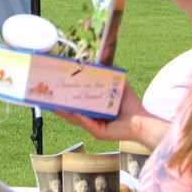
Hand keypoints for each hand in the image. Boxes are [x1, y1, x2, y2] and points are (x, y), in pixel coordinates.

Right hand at [53, 80, 167, 150]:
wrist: (142, 119)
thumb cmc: (130, 104)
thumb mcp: (118, 84)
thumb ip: (111, 72)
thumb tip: (105, 58)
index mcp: (94, 110)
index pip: (77, 104)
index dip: (66, 98)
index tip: (56, 90)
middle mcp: (92, 119)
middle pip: (72, 112)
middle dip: (60, 106)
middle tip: (48, 98)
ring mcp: (94, 127)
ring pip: (76, 119)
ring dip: (65, 112)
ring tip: (54, 104)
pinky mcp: (99, 133)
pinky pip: (86, 124)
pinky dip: (78, 117)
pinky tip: (72, 110)